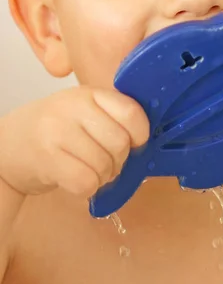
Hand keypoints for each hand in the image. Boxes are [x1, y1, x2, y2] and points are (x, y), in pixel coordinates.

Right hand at [0, 87, 149, 197]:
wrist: (7, 146)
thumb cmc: (53, 132)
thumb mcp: (81, 112)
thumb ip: (111, 118)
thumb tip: (147, 141)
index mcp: (87, 94)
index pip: (131, 111)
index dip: (140, 133)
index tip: (135, 143)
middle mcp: (72, 108)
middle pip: (120, 143)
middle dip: (119, 161)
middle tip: (105, 163)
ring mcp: (57, 132)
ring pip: (105, 166)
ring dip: (103, 177)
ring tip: (88, 170)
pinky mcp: (47, 159)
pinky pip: (87, 182)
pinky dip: (88, 189)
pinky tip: (77, 180)